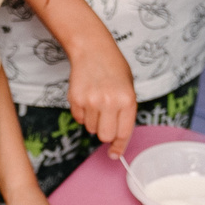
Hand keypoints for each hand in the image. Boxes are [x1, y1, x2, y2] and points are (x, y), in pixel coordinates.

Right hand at [65, 35, 138, 153]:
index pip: (123, 133)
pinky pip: (78, 119)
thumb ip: (125, 113)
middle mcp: (110, 102)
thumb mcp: (128, 88)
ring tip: (96, 102)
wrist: (92, 49)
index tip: (115, 154)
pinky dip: (82, 114)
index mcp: (127, 100)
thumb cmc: (114, 69)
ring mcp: (91, 101)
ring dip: (93, 121)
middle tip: (106, 120)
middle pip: (104, 136)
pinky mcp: (75, 99)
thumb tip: (117, 139)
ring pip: (90, 128)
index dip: (119, 146)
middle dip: (105, 132)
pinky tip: (86, 98)